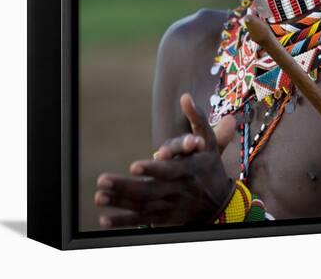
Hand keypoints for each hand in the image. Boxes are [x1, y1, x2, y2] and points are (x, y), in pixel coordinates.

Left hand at [94, 93, 236, 227]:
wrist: (220, 202)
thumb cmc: (210, 165)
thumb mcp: (209, 141)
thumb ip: (197, 118)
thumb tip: (185, 96)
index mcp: (188, 170)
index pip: (168, 171)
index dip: (152, 169)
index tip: (134, 166)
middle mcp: (178, 191)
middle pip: (149, 191)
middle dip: (125, 187)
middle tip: (103, 181)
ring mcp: (170, 207)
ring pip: (142, 207)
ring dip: (119, 203)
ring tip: (99, 196)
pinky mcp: (164, 219)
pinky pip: (142, 222)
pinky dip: (124, 223)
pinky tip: (104, 220)